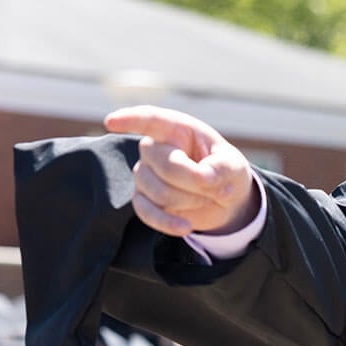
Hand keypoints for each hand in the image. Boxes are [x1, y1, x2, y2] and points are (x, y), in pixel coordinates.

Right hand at [104, 105, 258, 236]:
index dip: (131, 119)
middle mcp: (154, 149)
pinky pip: (146, 213)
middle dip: (196, 181)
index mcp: (175, 129)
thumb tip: (203, 177)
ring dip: (192, 199)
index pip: (149, 119)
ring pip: (159, 192)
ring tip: (208, 197)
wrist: (223, 199)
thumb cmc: (225, 171)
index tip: (111, 121)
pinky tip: (185, 226)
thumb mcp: (234, 164)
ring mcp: (144, 174)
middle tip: (218, 186)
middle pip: (165, 165)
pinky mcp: (143, 200)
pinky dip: (168, 222)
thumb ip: (222, 167)